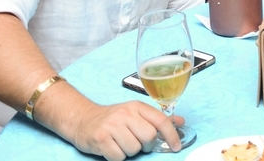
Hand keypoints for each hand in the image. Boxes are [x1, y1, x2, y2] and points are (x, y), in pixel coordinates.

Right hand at [67, 100, 181, 159]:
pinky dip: (117, 157)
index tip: (176, 147)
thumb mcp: (136, 113)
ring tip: (122, 144)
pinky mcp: (100, 139)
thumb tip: (181, 122)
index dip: (172, 135)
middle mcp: (125, 114)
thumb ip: (157, 118)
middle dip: (146, 145)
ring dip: (130, 152)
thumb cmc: (113, 118)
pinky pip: (119, 157)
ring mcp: (112, 126)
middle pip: (149, 136)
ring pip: (134, 149)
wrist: (83, 119)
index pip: (161, 120)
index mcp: (137, 106)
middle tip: (138, 143)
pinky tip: (112, 148)